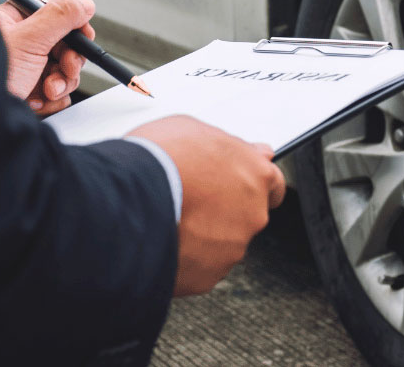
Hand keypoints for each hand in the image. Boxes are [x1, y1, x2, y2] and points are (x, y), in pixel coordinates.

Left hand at [0, 0, 94, 114]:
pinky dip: (53, 100)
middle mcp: (20, 45)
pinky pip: (57, 93)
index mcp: (13, 22)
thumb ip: (59, 17)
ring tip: (46, 90)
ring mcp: (25, 70)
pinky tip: (37, 101)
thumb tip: (83, 3)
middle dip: (68, 62)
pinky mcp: (30, 93)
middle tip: (65, 68)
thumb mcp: (28, 40)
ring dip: (61, 83)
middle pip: (64, 45)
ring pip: (64, 71)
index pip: (55, 15)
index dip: (73, 28)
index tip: (83, 38)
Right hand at [129, 116, 286, 295]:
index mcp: (255, 174)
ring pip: (222, 243)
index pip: (273, 184)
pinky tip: (164, 241)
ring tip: (170, 219)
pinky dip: (186, 258)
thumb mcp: (194, 129)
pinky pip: (200, 267)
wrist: (130, 200)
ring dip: (203, 235)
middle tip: (191, 201)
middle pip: (246, 215)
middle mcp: (253, 214)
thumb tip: (242, 149)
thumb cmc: (159, 158)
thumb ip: (227, 145)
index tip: (244, 187)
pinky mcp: (209, 275)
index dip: (254, 185)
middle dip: (223, 210)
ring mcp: (232, 247)